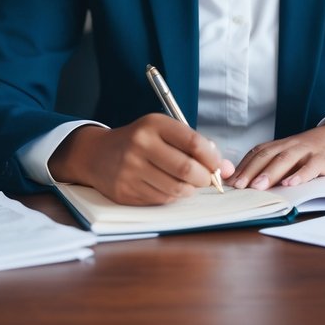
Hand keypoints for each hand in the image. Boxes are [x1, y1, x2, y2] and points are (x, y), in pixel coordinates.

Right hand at [49, 114, 234, 205]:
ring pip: (176, 189)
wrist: (96, 154)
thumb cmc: (140, 141)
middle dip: (205, 178)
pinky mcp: (125, 191)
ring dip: (189, 190)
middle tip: (207, 179)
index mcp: (153, 125)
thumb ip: (195, 146)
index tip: (220, 166)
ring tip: (187, 183)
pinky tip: (167, 187)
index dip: (213, 158)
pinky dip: (171, 196)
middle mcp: (140, 145)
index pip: (194, 142)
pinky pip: (161, 200)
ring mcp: (130, 170)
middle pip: (187, 169)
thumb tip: (228, 168)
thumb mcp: (163, 132)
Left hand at [230, 121, 324, 190]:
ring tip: (259, 187)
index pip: (257, 153)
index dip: (243, 166)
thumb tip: (244, 182)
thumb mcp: (288, 156)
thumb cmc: (308, 153)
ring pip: (286, 159)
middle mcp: (290, 146)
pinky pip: (311, 166)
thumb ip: (270, 165)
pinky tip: (291, 183)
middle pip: (267, 156)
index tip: (230, 181)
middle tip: (239, 186)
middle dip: (251, 171)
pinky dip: (301, 175)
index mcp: (279, 146)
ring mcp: (306, 151)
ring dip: (271, 173)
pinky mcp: (323, 159)